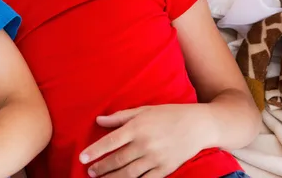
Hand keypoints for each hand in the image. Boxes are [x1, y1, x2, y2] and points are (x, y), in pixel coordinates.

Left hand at [79, 104, 210, 177]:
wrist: (198, 125)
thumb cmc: (168, 114)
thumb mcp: (143, 110)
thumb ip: (120, 117)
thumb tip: (98, 120)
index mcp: (137, 128)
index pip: (110, 142)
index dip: (95, 151)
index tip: (82, 158)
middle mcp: (145, 144)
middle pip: (118, 160)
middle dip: (101, 168)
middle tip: (90, 172)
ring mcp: (156, 158)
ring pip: (129, 173)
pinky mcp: (166, 168)